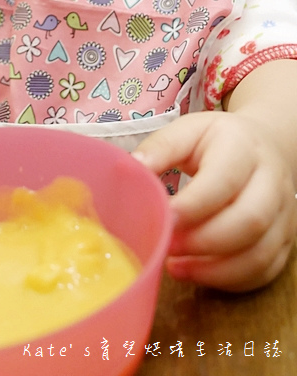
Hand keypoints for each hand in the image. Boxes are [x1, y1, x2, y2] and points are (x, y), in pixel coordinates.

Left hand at [133, 111, 296, 291]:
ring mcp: (283, 215)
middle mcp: (272, 182)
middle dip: (202, 241)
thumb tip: (129, 170)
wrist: (264, 145)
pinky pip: (264, 272)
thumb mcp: (187, 131)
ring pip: (260, 254)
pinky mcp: (284, 241)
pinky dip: (228, 280)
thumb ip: (159, 148)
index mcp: (243, 148)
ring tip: (174, 266)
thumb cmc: (216, 141)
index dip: (192, 206)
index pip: (223, 182)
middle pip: (249, 221)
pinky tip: (196, 273)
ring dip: (214, 269)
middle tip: (165, 245)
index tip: (161, 218)